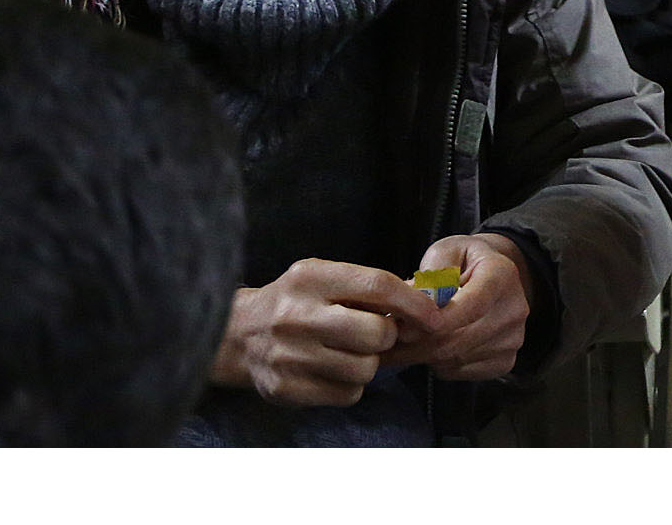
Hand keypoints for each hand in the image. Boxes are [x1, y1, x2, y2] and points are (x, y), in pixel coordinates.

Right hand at [212, 259, 438, 405]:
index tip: (434, 316)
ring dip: (367, 364)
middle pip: (376, 334)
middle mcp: (298, 315)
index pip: (377, 286)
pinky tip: (331, 371)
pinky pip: (347, 394)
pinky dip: (349, 386)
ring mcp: (290, 355)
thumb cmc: (294, 302)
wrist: (237, 334)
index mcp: (311, 277)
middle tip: (374, 335)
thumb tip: (425, 301)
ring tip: (347, 353)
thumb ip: (367, 287)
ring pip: (365, 369)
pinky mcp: (286, 388)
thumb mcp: (323, 277)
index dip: (413, 304)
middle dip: (385, 337)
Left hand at [387, 233, 532, 381]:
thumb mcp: (445, 252)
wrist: (496, 276)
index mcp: (502, 275)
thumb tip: (412, 305)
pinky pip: (460, 370)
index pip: (471, 306)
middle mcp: (514, 309)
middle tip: (388, 341)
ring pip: (455, 359)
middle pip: (458, 339)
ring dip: (423, 354)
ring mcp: (513, 339)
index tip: (403, 328)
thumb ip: (430, 275)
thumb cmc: (465, 262)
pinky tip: (431, 346)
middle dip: (417, 344)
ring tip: (406, 341)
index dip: (434, 322)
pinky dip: (438, 363)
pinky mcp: (505, 361)